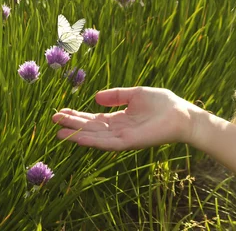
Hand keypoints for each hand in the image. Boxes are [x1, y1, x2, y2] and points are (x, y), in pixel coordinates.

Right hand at [51, 86, 200, 150]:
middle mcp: (118, 129)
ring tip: (58, 131)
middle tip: (52, 119)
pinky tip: (77, 137)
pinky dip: (90, 140)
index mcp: (119, 118)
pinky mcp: (128, 142)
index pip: (94, 118)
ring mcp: (122, 137)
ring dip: (76, 133)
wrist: (182, 114)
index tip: (61, 111)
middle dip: (72, 124)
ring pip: (94, 136)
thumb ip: (116, 95)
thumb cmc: (163, 103)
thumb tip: (95, 97)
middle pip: (90, 127)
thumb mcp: (136, 94)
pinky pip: (105, 142)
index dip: (77, 115)